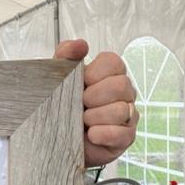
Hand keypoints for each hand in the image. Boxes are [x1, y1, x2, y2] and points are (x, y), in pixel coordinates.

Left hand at [54, 39, 137, 167]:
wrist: (57, 139)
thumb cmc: (63, 107)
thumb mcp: (58, 79)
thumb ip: (66, 56)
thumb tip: (80, 45)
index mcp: (110, 74)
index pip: (113, 62)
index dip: (95, 73)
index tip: (82, 82)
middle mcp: (123, 93)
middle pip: (121, 85)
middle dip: (95, 96)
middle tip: (80, 104)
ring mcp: (127, 115)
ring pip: (122, 110)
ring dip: (95, 116)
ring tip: (82, 121)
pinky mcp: (125, 137)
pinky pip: (122, 133)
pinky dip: (103, 134)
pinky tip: (90, 134)